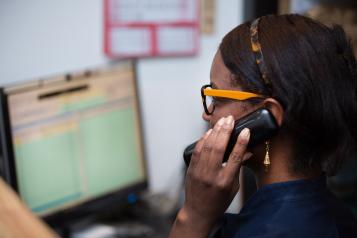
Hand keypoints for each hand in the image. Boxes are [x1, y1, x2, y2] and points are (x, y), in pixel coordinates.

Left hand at [171, 115, 251, 236]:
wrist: (198, 212)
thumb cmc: (218, 202)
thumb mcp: (233, 188)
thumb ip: (238, 169)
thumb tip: (246, 152)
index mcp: (225, 182)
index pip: (234, 158)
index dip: (241, 143)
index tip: (246, 131)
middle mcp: (211, 175)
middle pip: (218, 148)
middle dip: (225, 131)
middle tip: (230, 119)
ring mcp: (199, 171)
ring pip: (207, 146)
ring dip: (215, 131)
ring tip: (222, 121)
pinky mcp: (191, 169)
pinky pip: (197, 150)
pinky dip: (203, 139)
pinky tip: (209, 132)